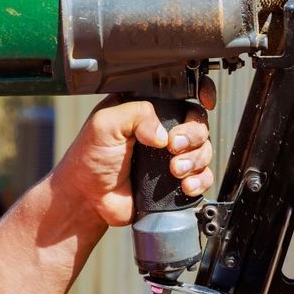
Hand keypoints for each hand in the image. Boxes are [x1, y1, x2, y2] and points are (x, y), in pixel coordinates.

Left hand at [52, 95, 213, 226]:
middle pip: (199, 123)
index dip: (201, 94)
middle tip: (174, 147)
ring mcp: (172, 155)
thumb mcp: (105, 124)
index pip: (182, 95)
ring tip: (175, 170)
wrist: (87, 199)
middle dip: (194, 135)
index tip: (206, 101)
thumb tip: (164, 134)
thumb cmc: (89, 158)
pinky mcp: (177, 179)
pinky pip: (204, 175)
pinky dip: (201, 179)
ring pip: (205, 149)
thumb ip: (136, 114)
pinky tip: (185, 185)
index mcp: (149, 110)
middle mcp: (165, 130)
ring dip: (196, 159)